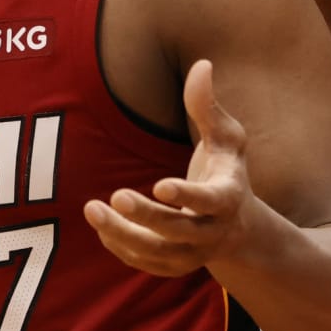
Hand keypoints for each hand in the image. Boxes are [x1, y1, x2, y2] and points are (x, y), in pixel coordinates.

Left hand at [83, 60, 252, 276]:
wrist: (238, 226)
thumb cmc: (227, 169)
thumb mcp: (227, 138)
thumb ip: (209, 106)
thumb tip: (202, 64)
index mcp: (228, 197)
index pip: (210, 201)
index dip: (187, 196)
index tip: (159, 185)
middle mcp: (212, 232)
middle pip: (178, 231)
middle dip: (146, 216)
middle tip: (115, 196)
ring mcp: (194, 254)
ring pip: (156, 252)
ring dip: (122, 234)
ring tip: (92, 209)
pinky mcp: (175, 266)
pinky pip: (145, 262)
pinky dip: (121, 247)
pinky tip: (100, 224)